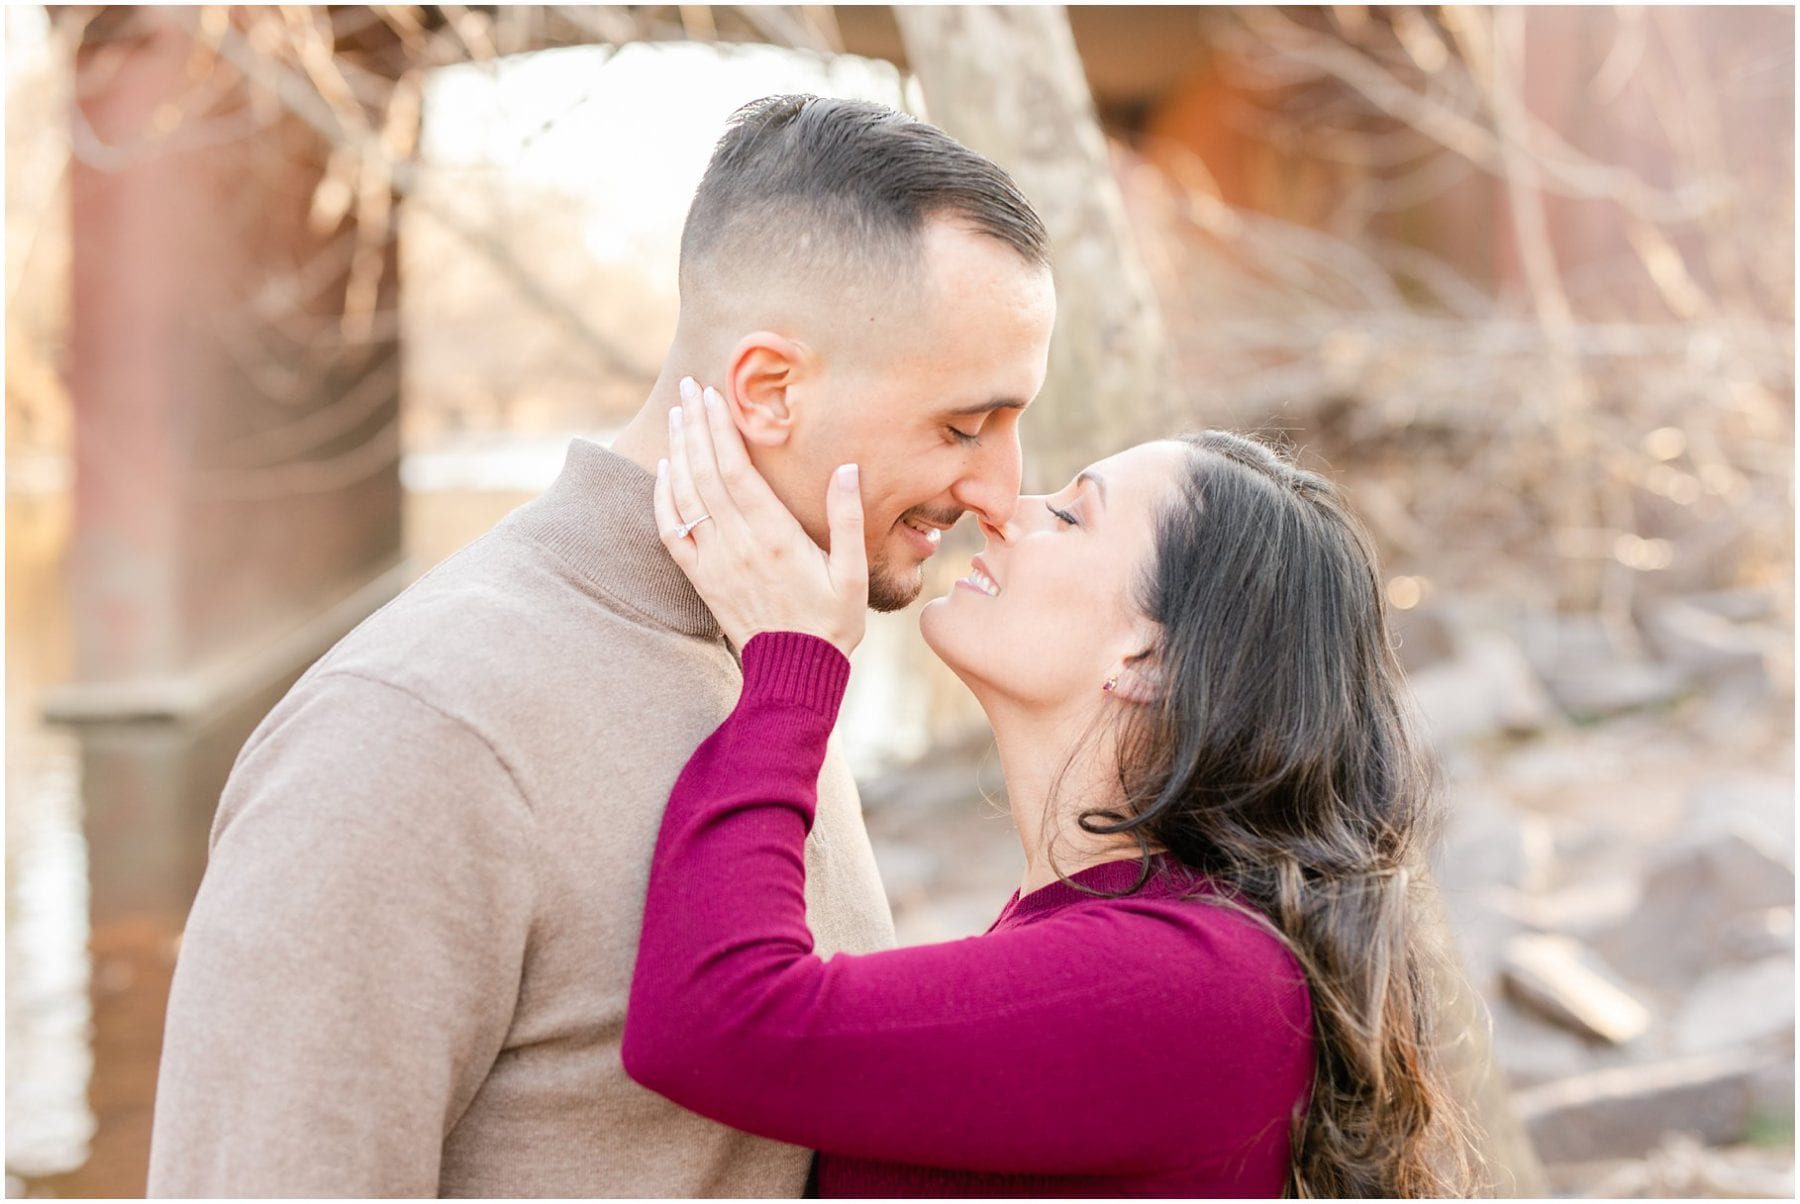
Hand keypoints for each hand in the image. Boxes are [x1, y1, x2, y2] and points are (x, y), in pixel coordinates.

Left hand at [654, 377, 867, 656]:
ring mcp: (714, 561)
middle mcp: (738, 545)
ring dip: (678, 452)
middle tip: (688, 389)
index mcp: (775, 537)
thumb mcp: (852, 573)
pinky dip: (664, 498)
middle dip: (696, 426)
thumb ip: (848, 519)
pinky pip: (672, 531)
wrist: (795, 673)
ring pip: (687, 496)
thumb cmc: (831, 622)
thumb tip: (846, 468)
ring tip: (677, 416)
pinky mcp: (701, 578)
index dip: (721, 430)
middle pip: (706, 473)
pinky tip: (665, 472)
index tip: (712, 395)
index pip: (737, 471)